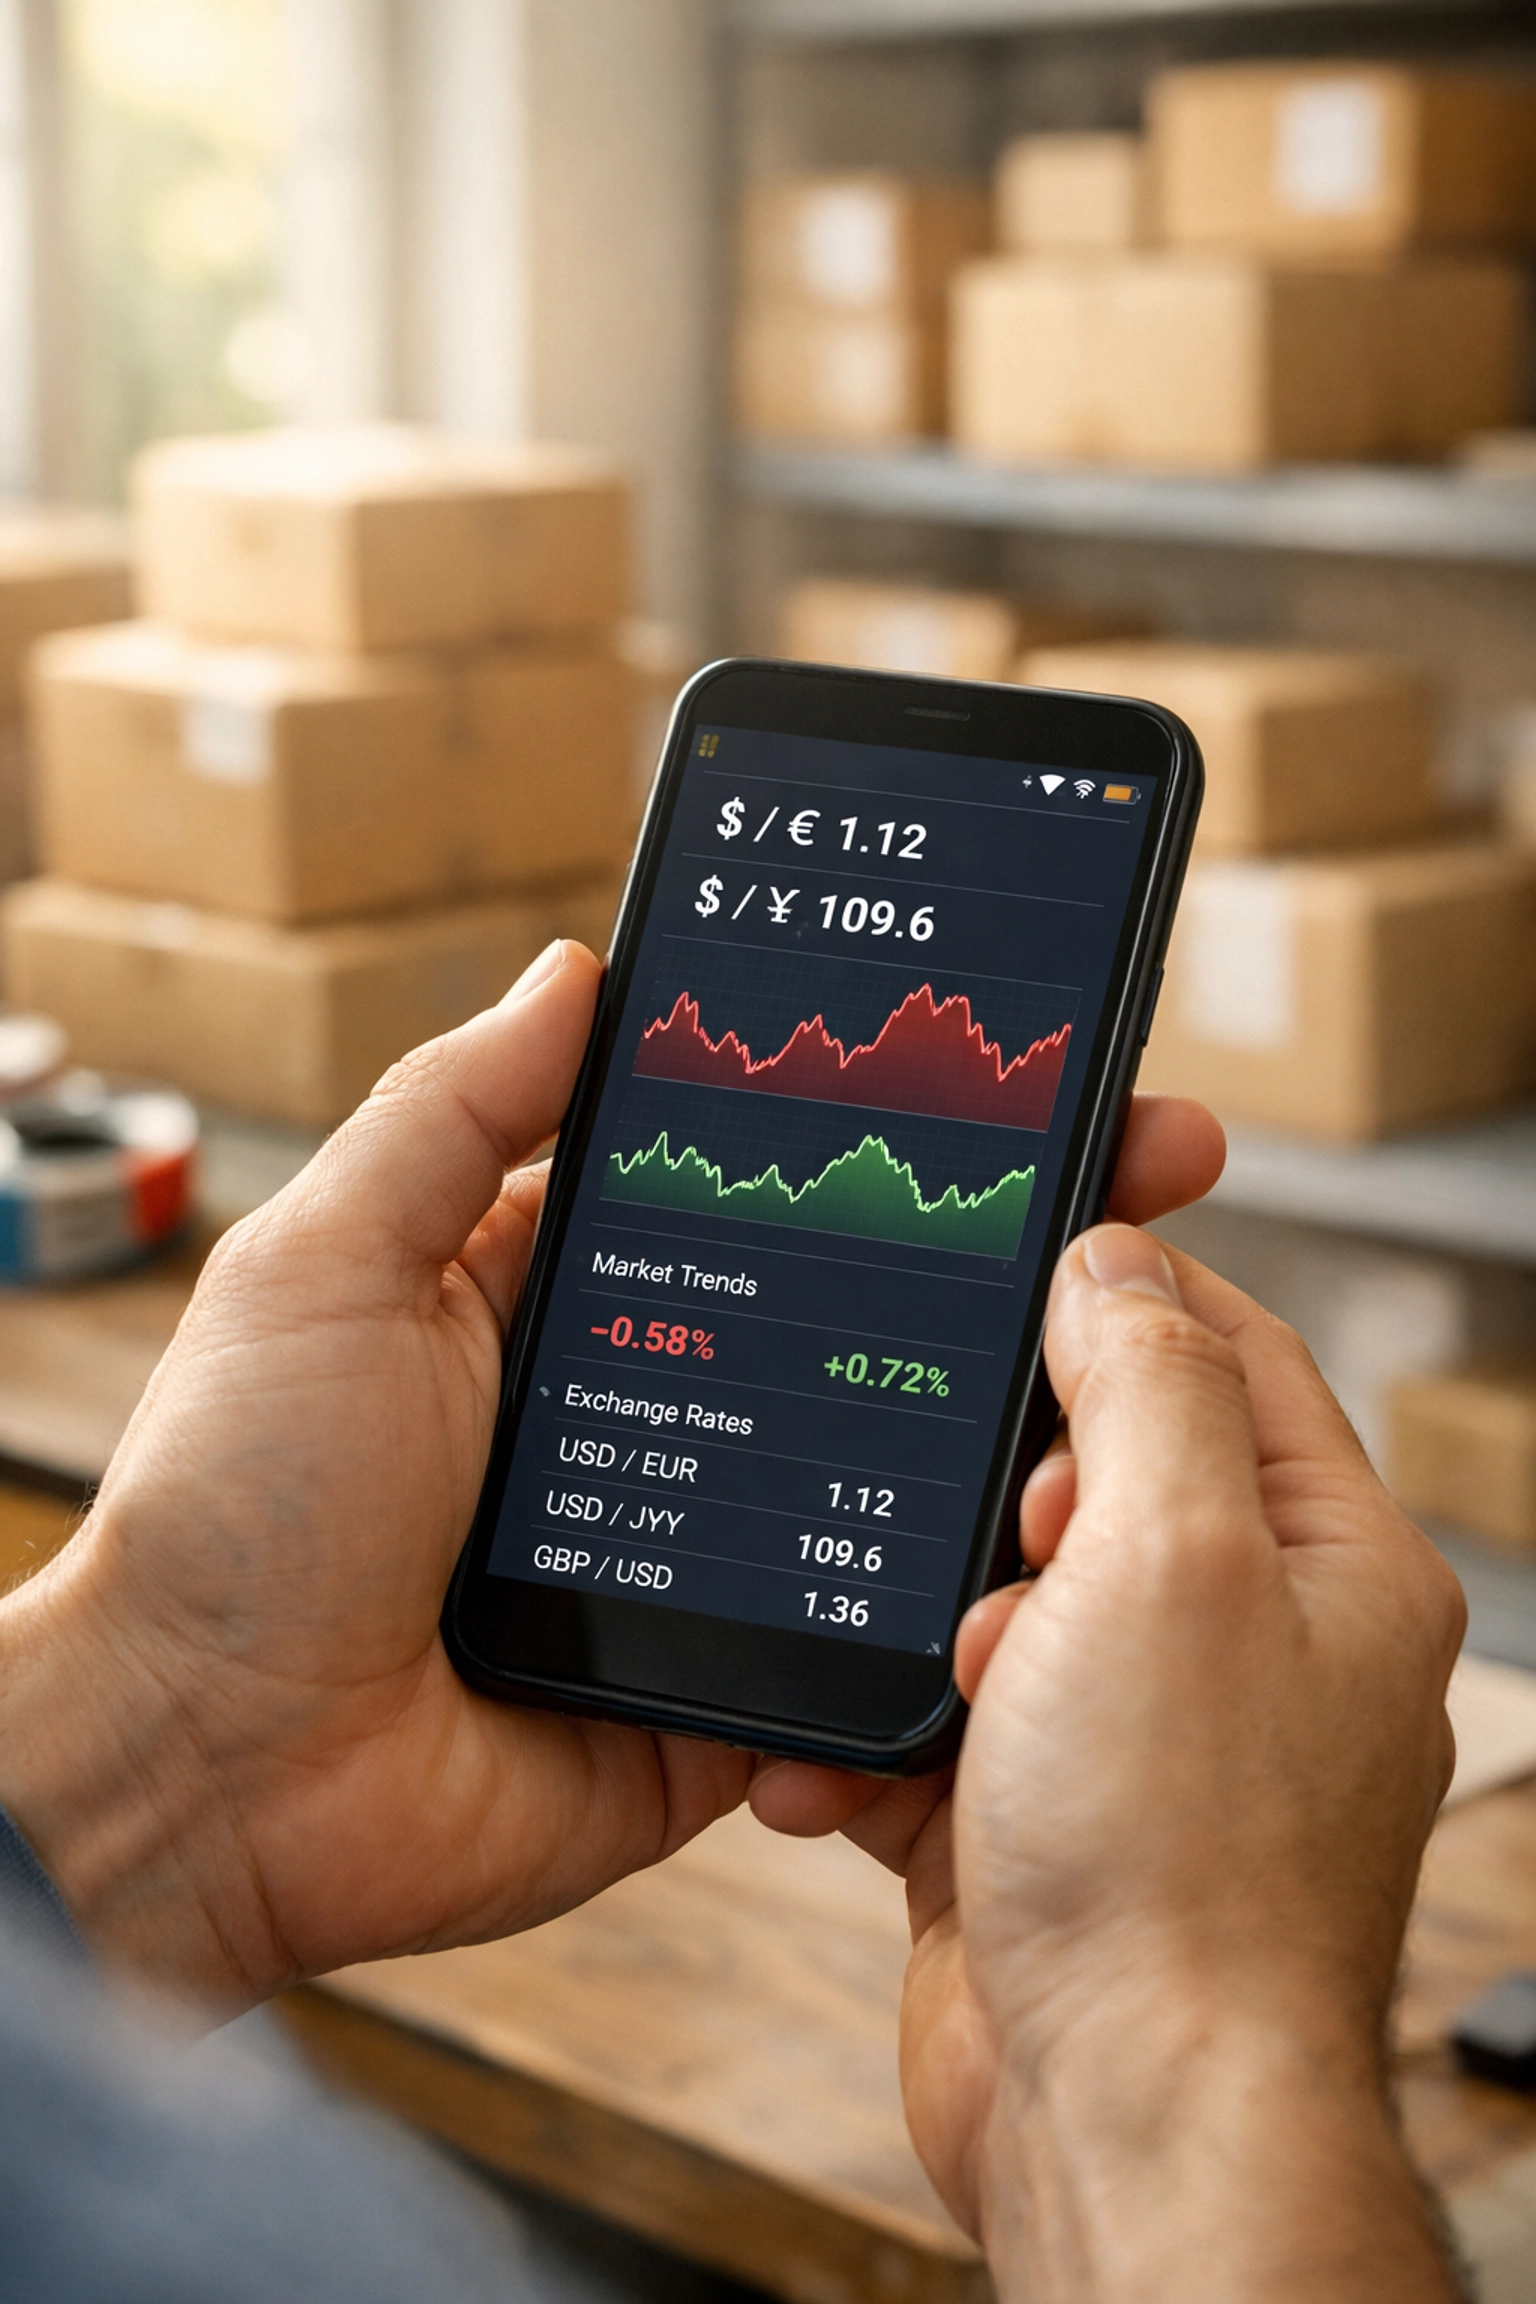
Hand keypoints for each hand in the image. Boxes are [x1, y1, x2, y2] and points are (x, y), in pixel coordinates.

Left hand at [0, 939, 1218, 2018]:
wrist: (208, 1776)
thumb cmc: (238, 1500)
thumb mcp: (330, 1262)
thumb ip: (456, 1115)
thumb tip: (580, 968)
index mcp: (573, 1293)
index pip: (769, 1180)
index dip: (889, 1122)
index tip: (1020, 1065)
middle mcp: (660, 1409)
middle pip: (866, 1310)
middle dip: (1018, 1242)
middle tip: (1155, 1165)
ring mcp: (704, 1550)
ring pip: (893, 1471)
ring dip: (1018, 1415)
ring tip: (1152, 1335)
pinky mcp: (729, 1687)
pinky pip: (865, 1645)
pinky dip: (954, 1603)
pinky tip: (1067, 1530)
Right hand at [899, 1227, 1464, 2302]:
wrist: (1121, 2121)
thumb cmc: (1183, 1861)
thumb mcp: (1177, 1557)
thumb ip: (1151, 1389)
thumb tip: (1120, 1267)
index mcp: (1326, 1568)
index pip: (1238, 1363)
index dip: (1136, 1293)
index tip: (1032, 1247)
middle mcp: (1247, 1648)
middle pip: (1106, 1479)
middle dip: (1007, 1491)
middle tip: (974, 1519)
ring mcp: (1140, 1740)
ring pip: (1001, 1603)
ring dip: (930, 1627)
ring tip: (937, 1678)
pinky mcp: (1039, 1821)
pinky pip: (939, 1728)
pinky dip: (881, 1740)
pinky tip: (842, 1770)